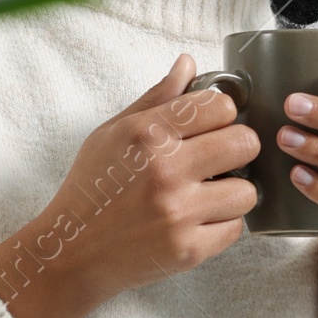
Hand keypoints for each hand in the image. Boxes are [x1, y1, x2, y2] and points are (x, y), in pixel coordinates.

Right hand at [0, 56, 259, 317]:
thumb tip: (188, 64)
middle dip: (237, 148)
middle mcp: (166, 170)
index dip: (221, 114)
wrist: (70, 252)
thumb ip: (156, 99)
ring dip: (232, 192)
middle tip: (219, 159)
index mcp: (147, 134)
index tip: (211, 126)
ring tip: (209, 194)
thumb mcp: (112, 133)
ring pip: (247, 191)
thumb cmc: (91, 188)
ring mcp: (178, 213)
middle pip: (245, 143)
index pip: (220, 106)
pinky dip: (221, 225)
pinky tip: (199, 220)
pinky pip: (235, 229)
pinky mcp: (188, 250)